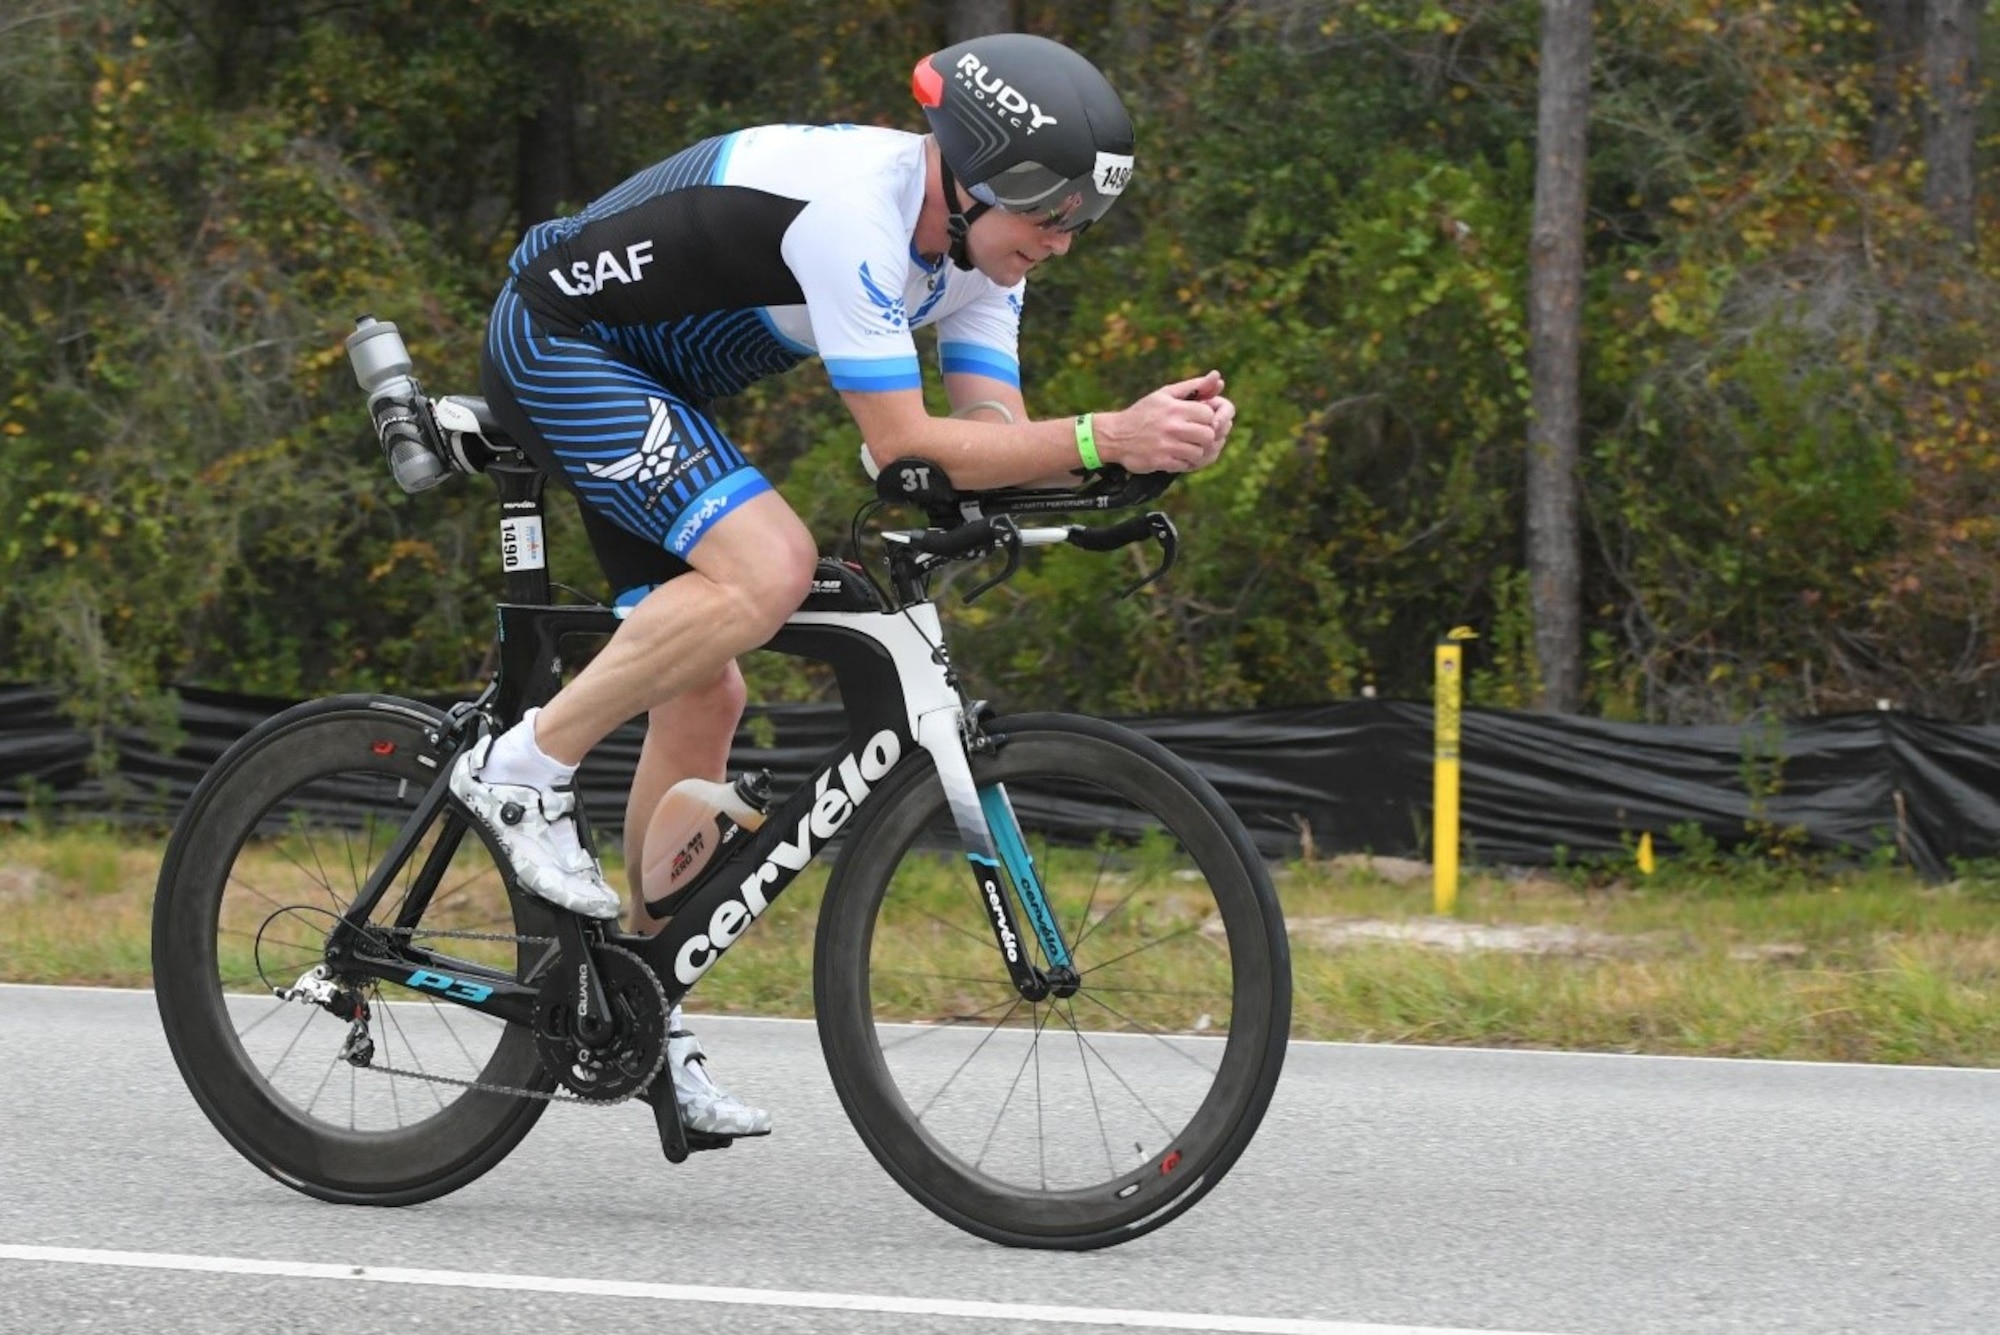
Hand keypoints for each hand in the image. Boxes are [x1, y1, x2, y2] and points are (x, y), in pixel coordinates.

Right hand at [1098, 370, 1232, 473]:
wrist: (1116, 436)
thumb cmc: (1144, 413)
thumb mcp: (1165, 394)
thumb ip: (1193, 386)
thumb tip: (1218, 376)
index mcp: (1174, 408)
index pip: (1209, 414)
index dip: (1208, 418)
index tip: (1199, 421)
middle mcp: (1171, 426)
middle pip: (1208, 434)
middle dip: (1205, 436)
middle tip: (1196, 436)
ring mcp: (1166, 445)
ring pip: (1199, 452)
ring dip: (1195, 451)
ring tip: (1186, 447)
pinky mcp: (1160, 462)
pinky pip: (1185, 465)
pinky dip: (1184, 462)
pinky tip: (1177, 456)